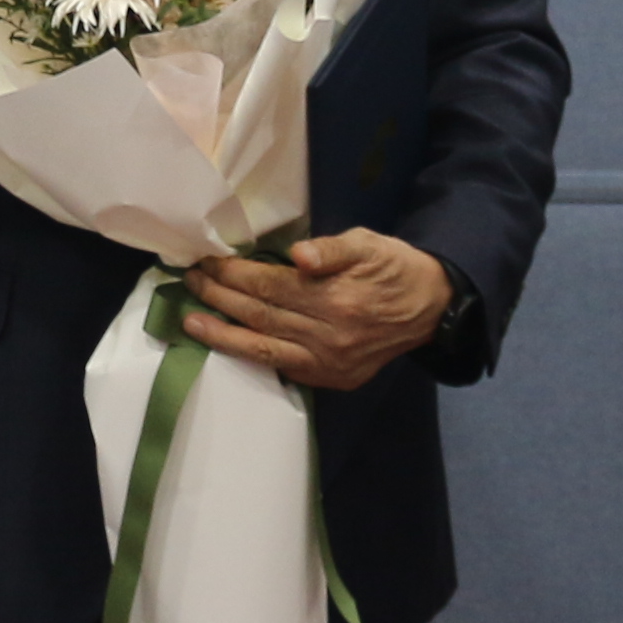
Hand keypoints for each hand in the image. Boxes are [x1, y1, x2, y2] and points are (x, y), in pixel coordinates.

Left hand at [181, 231, 452, 393]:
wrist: (431, 309)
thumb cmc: (393, 268)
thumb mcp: (369, 244)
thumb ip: (332, 249)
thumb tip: (300, 256)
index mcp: (337, 297)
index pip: (270, 285)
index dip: (234, 274)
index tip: (208, 261)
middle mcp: (329, 335)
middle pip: (260, 315)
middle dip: (220, 297)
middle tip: (191, 280)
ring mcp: (329, 362)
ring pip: (263, 349)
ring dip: (222, 335)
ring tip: (191, 320)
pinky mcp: (331, 379)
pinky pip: (282, 368)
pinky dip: (250, 358)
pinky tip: (226, 345)